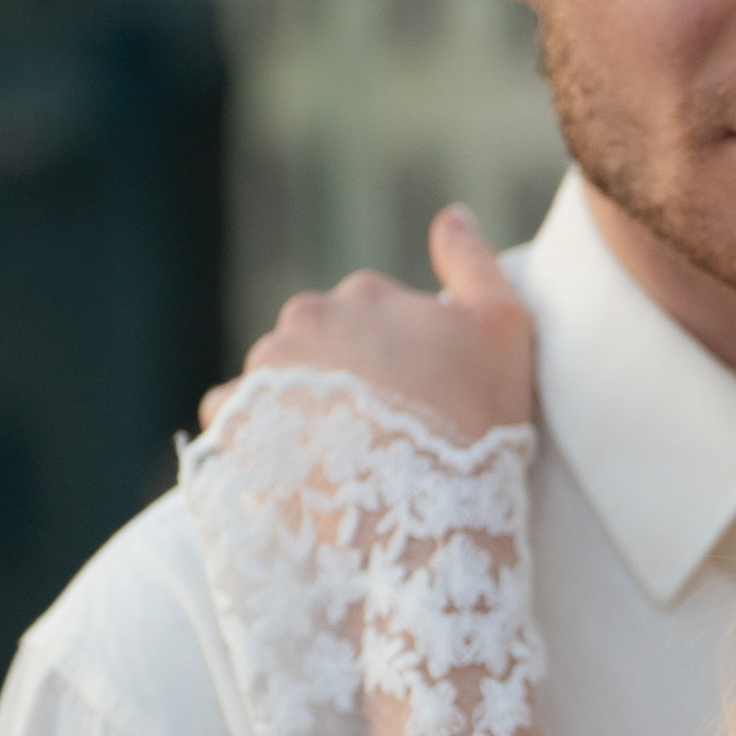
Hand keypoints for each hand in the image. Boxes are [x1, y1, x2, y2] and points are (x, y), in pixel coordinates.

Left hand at [199, 208, 532, 445]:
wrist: (429, 519)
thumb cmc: (476, 424)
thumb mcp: (502, 329)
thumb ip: (474, 262)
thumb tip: (452, 215)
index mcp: (362, 294)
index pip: (367, 317)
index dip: (394, 361)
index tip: (415, 403)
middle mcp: (304, 320)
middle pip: (316, 346)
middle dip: (340, 379)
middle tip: (378, 436)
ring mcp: (264, 372)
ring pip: (275, 380)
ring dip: (297, 406)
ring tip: (338, 459)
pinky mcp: (234, 425)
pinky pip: (233, 421)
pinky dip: (256, 438)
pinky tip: (295, 467)